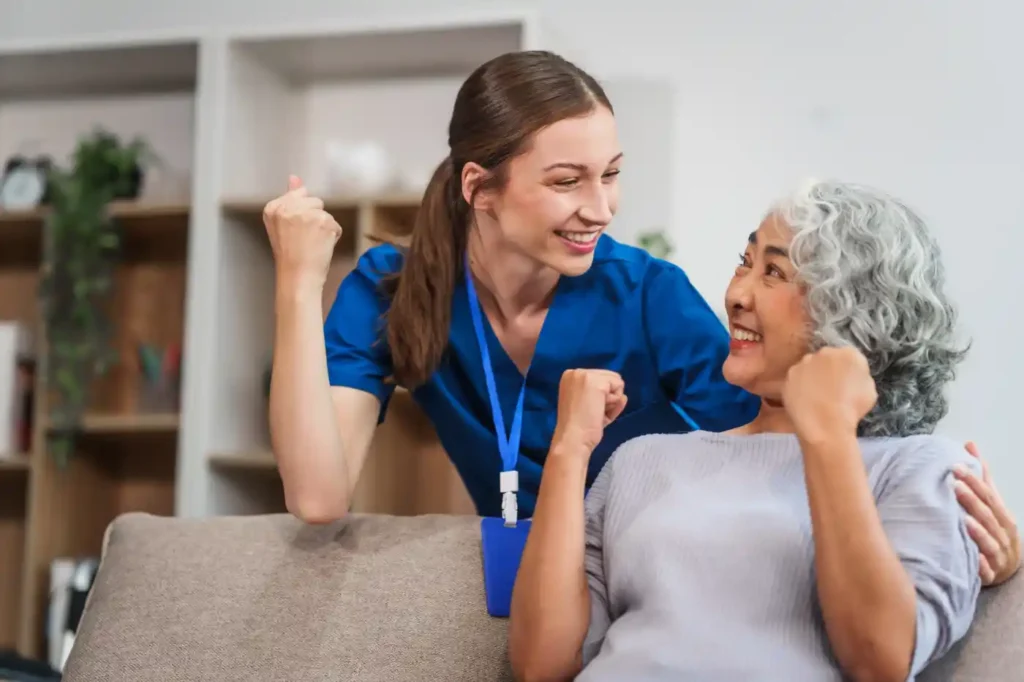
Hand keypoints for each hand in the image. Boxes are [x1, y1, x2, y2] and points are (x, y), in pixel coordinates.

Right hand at [263, 175, 342, 289]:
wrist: (297, 277)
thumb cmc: (289, 255)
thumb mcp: (282, 225)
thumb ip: (289, 198)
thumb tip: (294, 177)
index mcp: (273, 207)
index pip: (298, 195)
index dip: (302, 213)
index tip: (296, 230)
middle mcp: (289, 207)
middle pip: (314, 201)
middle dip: (314, 218)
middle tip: (304, 239)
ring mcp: (307, 213)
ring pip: (326, 213)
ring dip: (324, 228)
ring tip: (312, 244)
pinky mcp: (324, 222)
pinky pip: (335, 225)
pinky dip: (333, 236)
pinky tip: (321, 247)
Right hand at [550, 369, 627, 458]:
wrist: (572, 440)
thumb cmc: (578, 428)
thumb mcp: (587, 406)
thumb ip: (602, 397)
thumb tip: (624, 397)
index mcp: (570, 377)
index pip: (599, 379)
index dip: (601, 397)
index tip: (589, 411)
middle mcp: (576, 372)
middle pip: (609, 378)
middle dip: (607, 398)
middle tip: (593, 413)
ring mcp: (586, 375)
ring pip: (616, 382)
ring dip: (611, 401)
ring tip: (596, 413)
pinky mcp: (597, 382)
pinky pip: (619, 387)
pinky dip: (615, 403)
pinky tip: (600, 412)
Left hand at [782, 346, 877, 442]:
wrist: (826, 423)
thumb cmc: (852, 409)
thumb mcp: (869, 391)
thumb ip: (860, 377)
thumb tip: (851, 376)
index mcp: (849, 354)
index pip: (850, 358)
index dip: (848, 371)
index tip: (847, 383)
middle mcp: (825, 352)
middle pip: (828, 358)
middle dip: (829, 370)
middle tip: (830, 389)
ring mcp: (804, 362)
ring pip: (810, 367)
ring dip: (812, 377)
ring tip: (815, 397)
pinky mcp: (790, 374)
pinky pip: (796, 378)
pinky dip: (799, 386)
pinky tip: (804, 400)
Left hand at [954, 441, 1021, 585]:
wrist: (1006, 567)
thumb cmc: (995, 529)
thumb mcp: (991, 503)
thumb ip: (981, 477)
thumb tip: (970, 445)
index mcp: (1002, 516)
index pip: (989, 496)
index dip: (974, 482)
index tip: (956, 467)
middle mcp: (1002, 534)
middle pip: (987, 515)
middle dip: (972, 500)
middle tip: (954, 485)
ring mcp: (997, 555)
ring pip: (989, 541)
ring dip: (977, 530)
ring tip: (964, 519)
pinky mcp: (990, 574)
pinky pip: (986, 570)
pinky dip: (980, 564)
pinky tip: (973, 558)